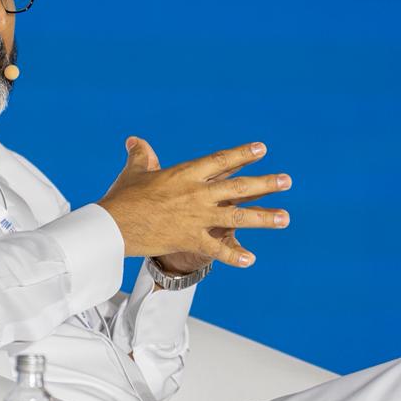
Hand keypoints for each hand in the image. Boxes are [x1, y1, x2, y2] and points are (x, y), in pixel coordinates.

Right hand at [96, 136, 291, 267]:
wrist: (113, 225)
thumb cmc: (123, 197)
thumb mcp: (134, 172)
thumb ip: (141, 155)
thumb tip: (133, 140)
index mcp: (185, 174)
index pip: (220, 160)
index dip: (242, 153)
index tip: (261, 149)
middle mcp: (197, 193)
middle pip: (238, 186)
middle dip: (265, 183)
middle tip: (287, 181)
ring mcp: (196, 217)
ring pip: (237, 216)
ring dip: (263, 218)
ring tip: (285, 218)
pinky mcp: (190, 239)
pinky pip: (217, 249)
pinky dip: (234, 256)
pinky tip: (251, 260)